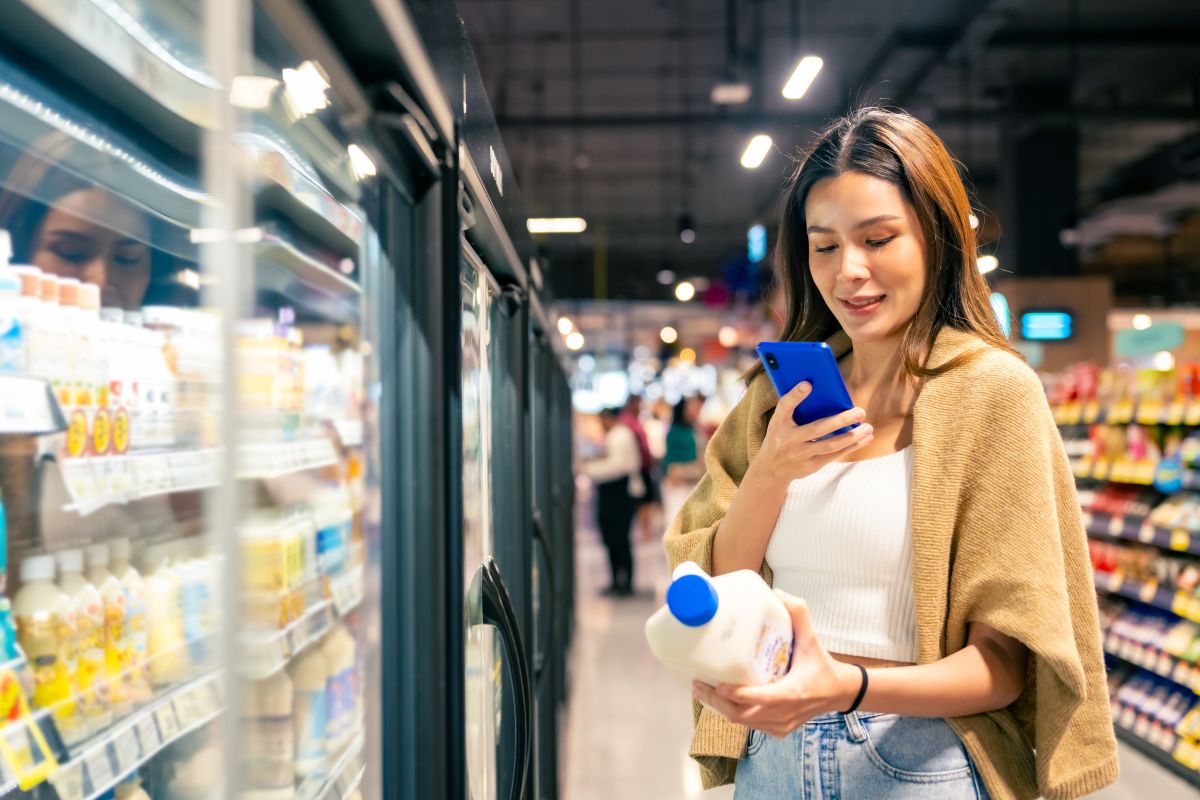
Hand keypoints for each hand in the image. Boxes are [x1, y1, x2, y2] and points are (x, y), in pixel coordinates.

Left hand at [692, 591, 863, 737]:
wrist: (838, 692)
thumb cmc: (821, 664)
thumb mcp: (812, 638)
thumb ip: (798, 613)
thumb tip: (777, 592)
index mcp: (791, 693)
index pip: (757, 699)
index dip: (734, 694)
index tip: (716, 683)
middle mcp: (783, 713)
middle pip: (741, 715)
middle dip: (716, 702)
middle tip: (698, 685)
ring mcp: (780, 725)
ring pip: (743, 722)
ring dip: (722, 708)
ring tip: (703, 690)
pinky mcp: (778, 730)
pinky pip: (750, 725)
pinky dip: (734, 714)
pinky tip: (722, 700)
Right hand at [747, 382, 873, 486]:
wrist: (771, 468)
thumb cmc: (780, 436)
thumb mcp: (780, 421)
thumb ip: (795, 406)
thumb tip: (816, 387)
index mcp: (778, 423)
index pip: (784, 406)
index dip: (795, 395)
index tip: (808, 384)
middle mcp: (788, 439)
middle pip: (817, 429)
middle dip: (840, 420)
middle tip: (860, 411)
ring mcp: (800, 455)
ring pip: (830, 445)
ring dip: (851, 437)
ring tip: (867, 427)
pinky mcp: (810, 466)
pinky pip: (834, 456)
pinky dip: (851, 447)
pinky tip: (864, 439)